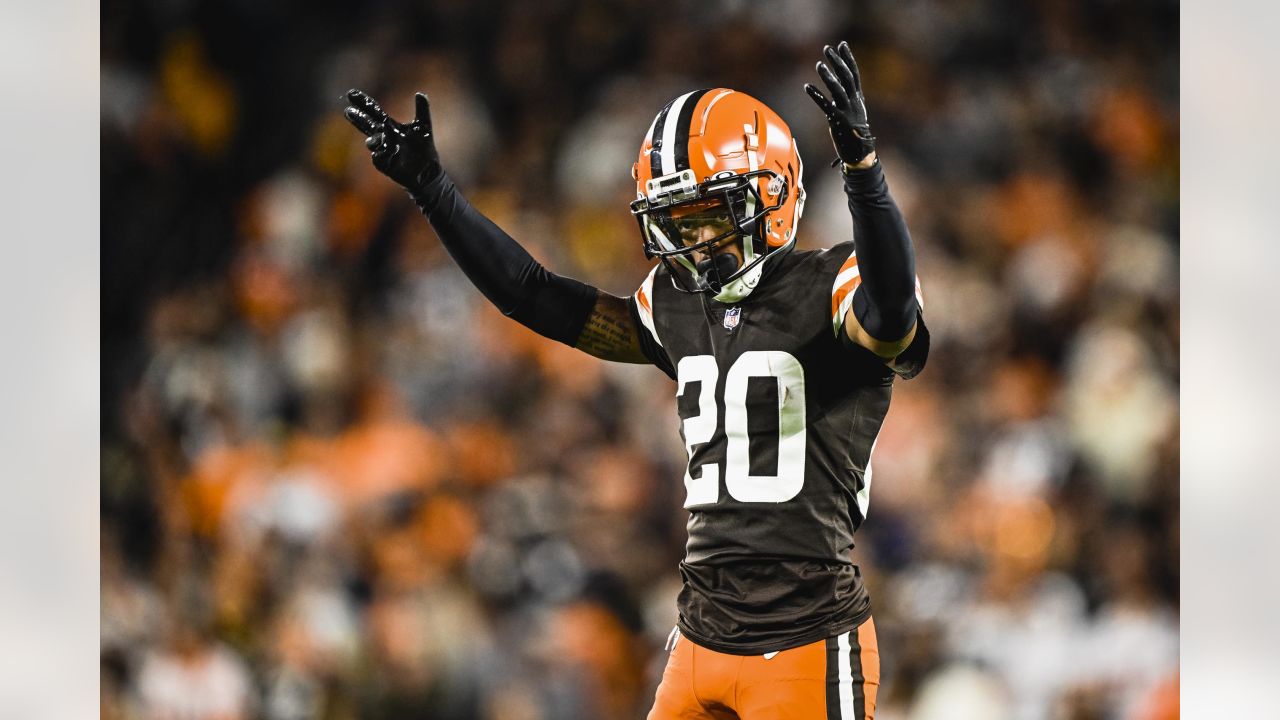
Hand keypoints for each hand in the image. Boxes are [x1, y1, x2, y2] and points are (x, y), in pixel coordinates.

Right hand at [343, 89, 441, 192]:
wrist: (428, 171)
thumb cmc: (423, 148)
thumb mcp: (424, 127)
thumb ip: (422, 110)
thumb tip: (420, 93)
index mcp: (390, 126)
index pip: (374, 112)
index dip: (363, 103)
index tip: (351, 94)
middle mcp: (383, 138)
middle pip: (368, 125)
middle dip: (358, 118)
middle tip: (348, 111)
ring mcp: (383, 151)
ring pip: (372, 142)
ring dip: (374, 138)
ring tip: (378, 134)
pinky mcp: (386, 165)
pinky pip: (379, 158)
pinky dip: (380, 153)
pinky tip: (385, 151)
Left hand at [804, 41, 876, 167]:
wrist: (860, 154)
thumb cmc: (854, 134)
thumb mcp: (852, 112)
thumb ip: (845, 99)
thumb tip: (835, 88)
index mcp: (858, 99)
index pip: (854, 74)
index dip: (848, 58)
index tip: (842, 44)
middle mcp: (854, 102)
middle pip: (846, 77)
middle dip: (837, 62)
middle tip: (827, 49)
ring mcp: (847, 111)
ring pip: (838, 89)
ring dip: (828, 76)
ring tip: (819, 65)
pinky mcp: (838, 121)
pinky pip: (826, 106)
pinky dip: (816, 95)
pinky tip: (807, 86)